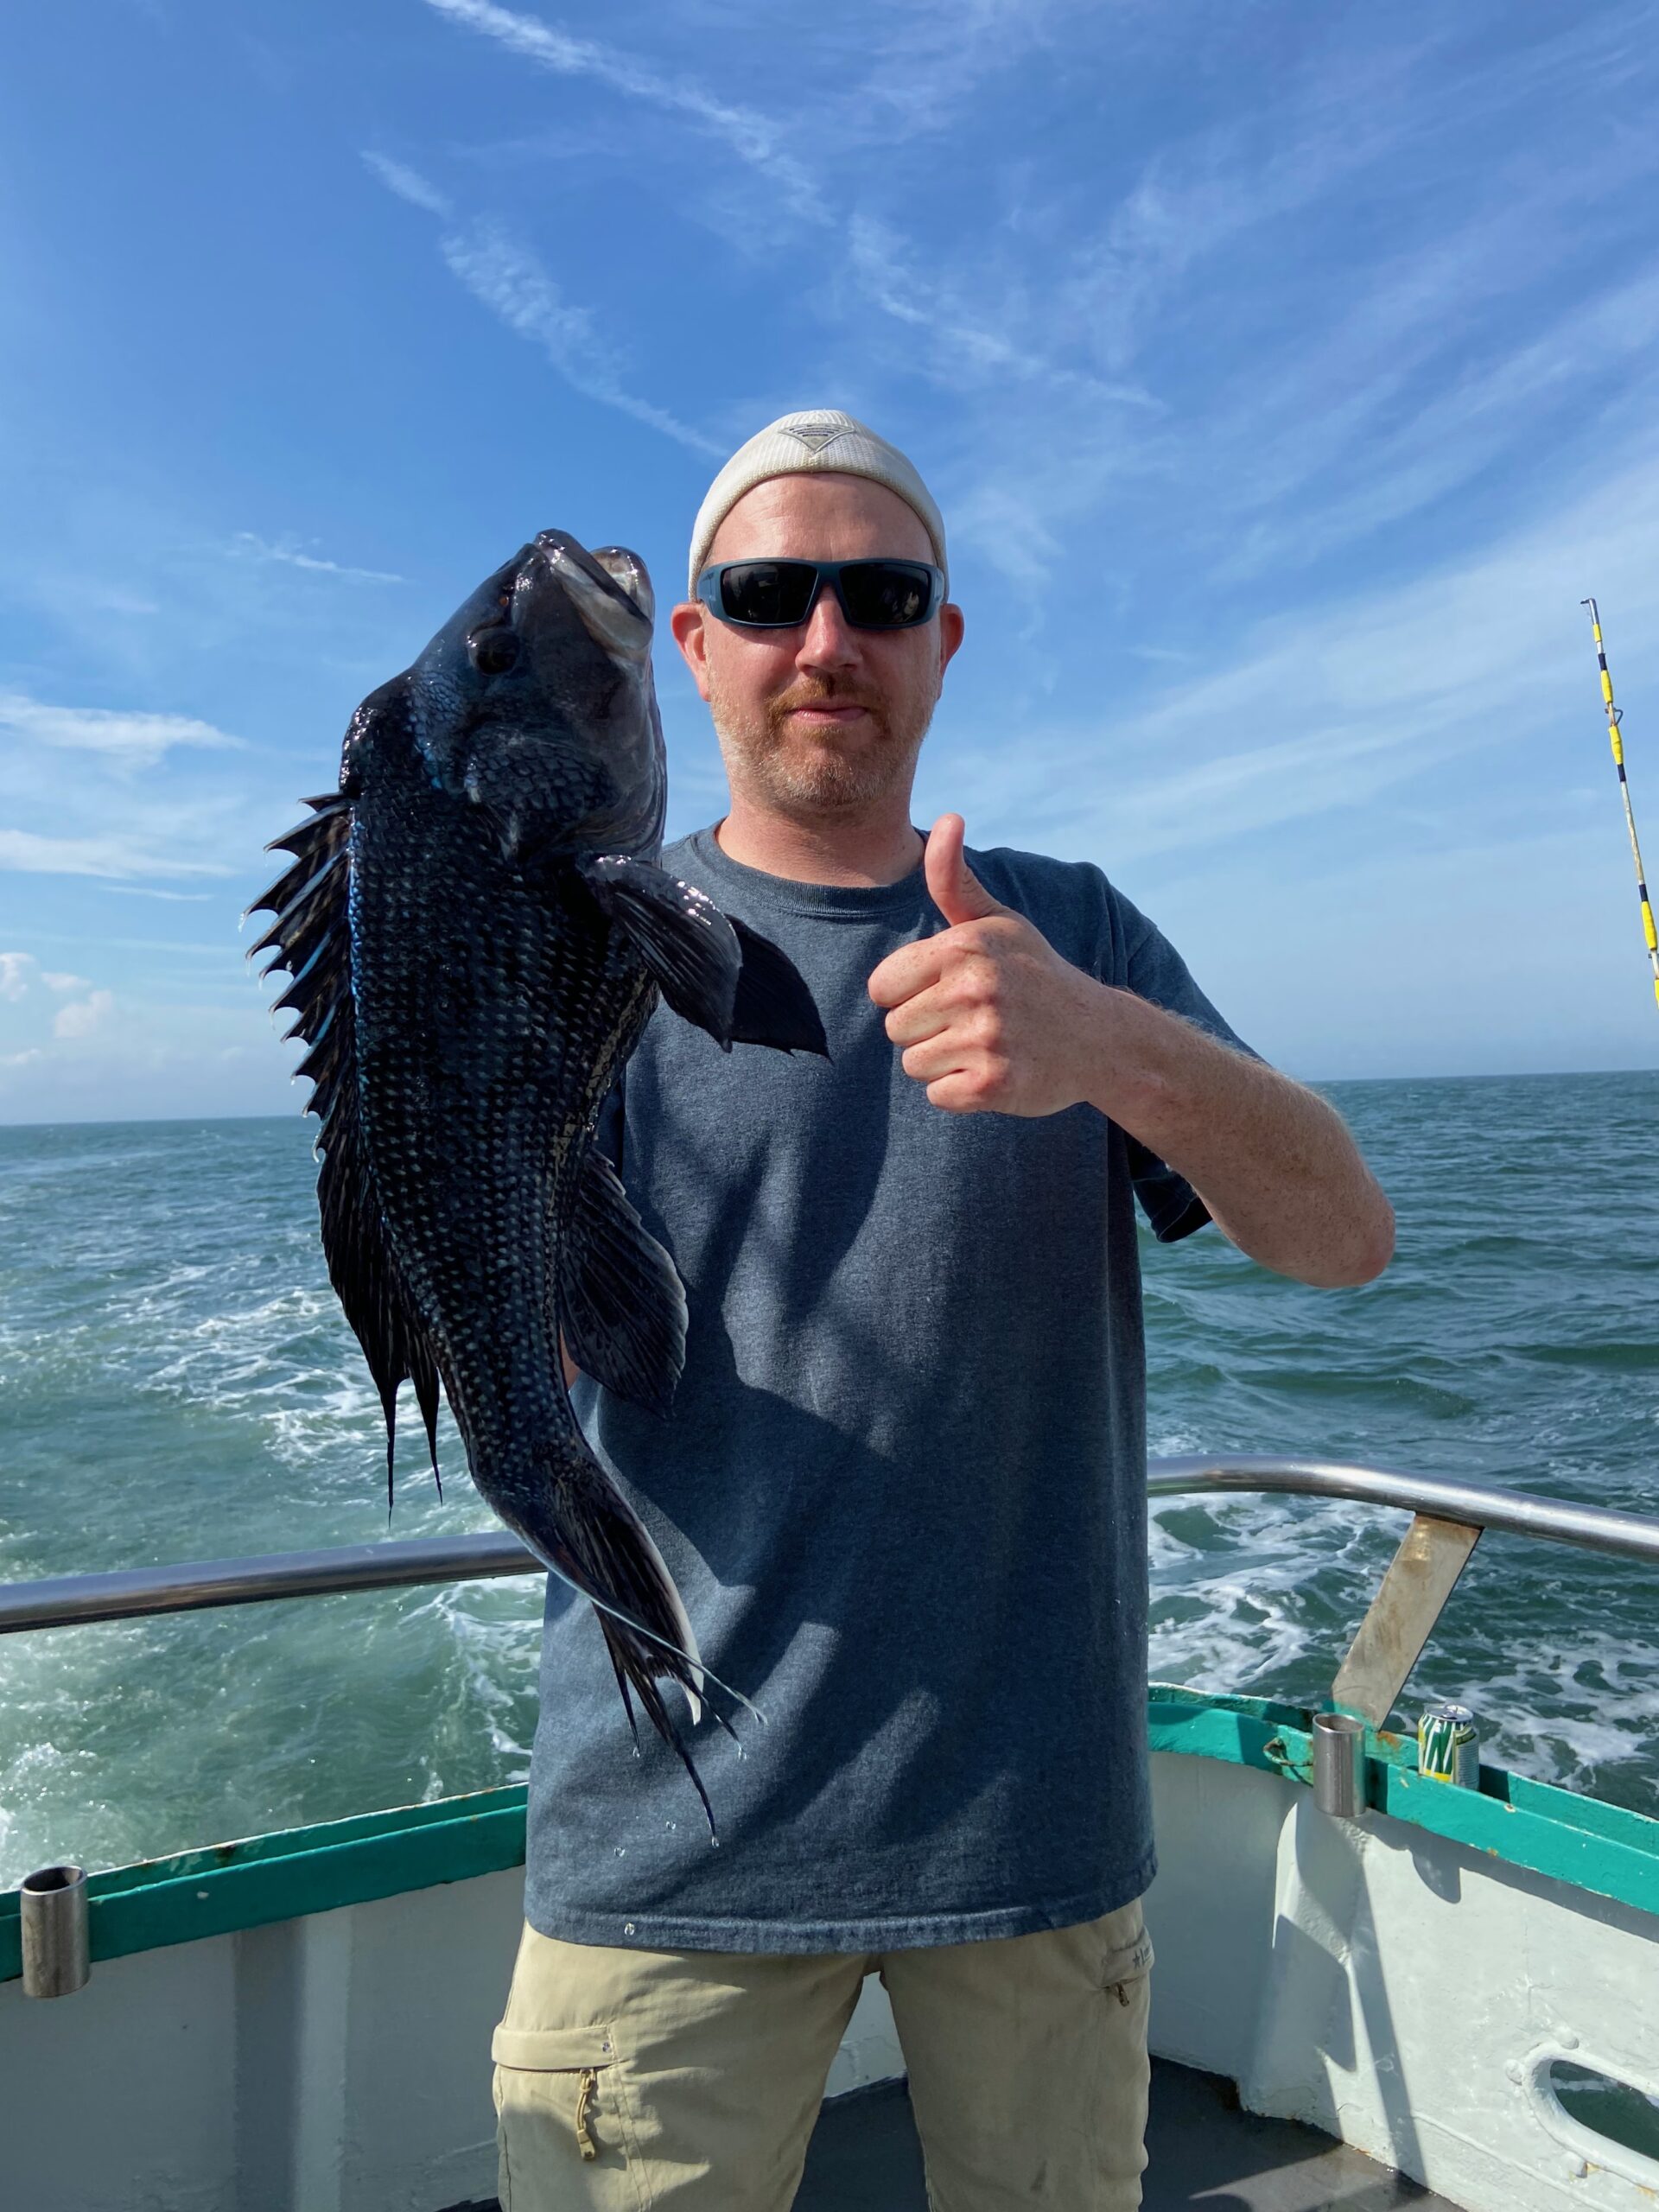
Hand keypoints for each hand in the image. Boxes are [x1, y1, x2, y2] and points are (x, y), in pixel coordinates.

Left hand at [867, 814, 1108, 1115]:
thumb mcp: (997, 922)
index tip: (948, 990)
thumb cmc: (1034, 975)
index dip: (909, 993)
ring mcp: (986, 1038)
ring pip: (913, 1064)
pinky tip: (995, 1071)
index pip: (882, 986)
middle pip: (895, 1028)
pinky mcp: (993, 1084)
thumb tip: (947, 819)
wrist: (1098, 1037)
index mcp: (964, 947)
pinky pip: (937, 1096)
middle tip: (975, 1021)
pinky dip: (961, 1092)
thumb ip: (954, 880)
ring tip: (986, 1044)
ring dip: (943, 1062)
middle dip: (927, 1030)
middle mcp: (974, 989)